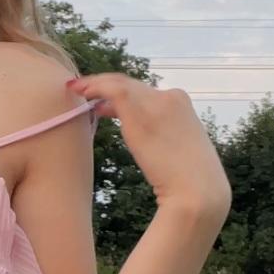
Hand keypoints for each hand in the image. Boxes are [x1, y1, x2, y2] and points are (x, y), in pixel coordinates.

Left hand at [65, 72, 230, 214]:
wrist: (197, 190)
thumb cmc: (190, 183)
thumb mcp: (177, 152)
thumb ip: (160, 137)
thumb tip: (140, 134)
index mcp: (181, 106)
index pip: (145, 93)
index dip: (122, 94)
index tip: (104, 103)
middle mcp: (170, 97)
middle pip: (132, 85)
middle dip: (106, 85)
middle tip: (84, 89)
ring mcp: (156, 101)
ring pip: (119, 84)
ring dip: (95, 84)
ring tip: (76, 88)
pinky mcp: (140, 110)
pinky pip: (112, 90)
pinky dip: (94, 86)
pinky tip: (80, 90)